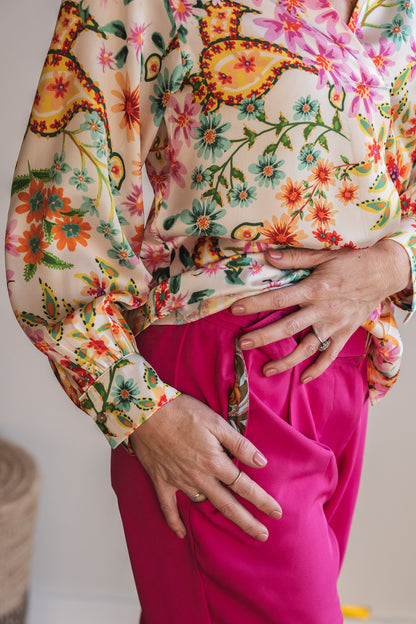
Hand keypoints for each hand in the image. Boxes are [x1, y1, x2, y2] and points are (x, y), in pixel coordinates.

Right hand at [129, 394, 281, 540]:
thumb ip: (239, 444)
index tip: (276, 512)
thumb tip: (261, 462)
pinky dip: (174, 523)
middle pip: (227, 505)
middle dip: (247, 522)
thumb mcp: (216, 422)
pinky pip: (168, 508)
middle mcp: (199, 477)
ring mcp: (179, 481)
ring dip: (216, 515)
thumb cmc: (183, 412)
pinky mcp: (160, 481)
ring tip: (231, 523)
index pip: (244, 486)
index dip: (262, 500)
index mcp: (215, 462)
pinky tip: (181, 534)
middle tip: (263, 536)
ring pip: (202, 503)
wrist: (145, 411)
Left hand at [231, 239, 410, 382]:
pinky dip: (317, 369)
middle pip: (288, 327)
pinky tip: (303, 379)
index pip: (279, 298)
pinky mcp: (344, 333)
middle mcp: (322, 310)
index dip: (256, 304)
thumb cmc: (351, 261)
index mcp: (315, 288)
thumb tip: (267, 256)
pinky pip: (329, 355)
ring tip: (266, 370)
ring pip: (307, 348)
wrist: (384, 272)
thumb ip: (295, 258)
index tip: (236, 309)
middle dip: (263, 337)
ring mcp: (334, 325)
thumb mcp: (323, 255)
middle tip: (243, 343)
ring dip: (286, 361)